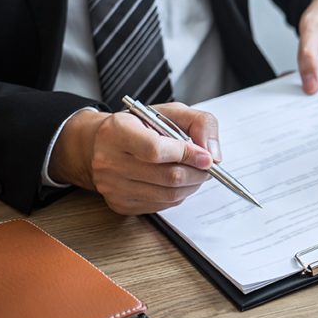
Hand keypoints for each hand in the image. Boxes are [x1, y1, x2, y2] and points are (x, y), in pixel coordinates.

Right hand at [49, 103, 220, 214]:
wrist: (104, 144)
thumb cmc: (140, 126)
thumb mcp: (170, 111)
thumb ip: (199, 123)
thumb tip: (213, 154)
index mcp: (116, 131)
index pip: (156, 150)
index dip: (187, 155)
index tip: (206, 157)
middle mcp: (108, 160)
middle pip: (168, 176)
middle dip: (198, 173)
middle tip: (207, 166)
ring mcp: (111, 186)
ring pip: (169, 195)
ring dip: (192, 185)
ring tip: (196, 173)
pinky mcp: (120, 204)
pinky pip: (162, 205)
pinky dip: (178, 195)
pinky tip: (177, 182)